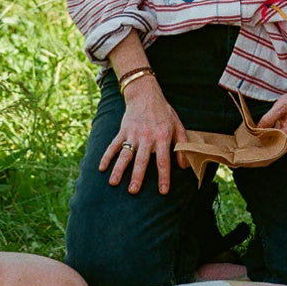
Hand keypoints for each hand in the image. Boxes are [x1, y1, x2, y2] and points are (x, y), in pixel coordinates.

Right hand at [100, 78, 187, 194]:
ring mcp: (132, 134)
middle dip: (137, 176)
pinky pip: (113, 145)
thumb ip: (182, 145)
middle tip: (133, 191)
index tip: (163, 191)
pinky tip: (101, 167)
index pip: (163, 160)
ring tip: (113, 183)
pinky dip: (106, 156)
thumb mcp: (178, 126)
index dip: (164, 176)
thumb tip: (184, 165)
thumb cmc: (163, 112)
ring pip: (125, 155)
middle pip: (141, 160)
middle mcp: (147, 137)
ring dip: (118, 169)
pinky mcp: (123, 131)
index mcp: (162, 137)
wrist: (145, 94)